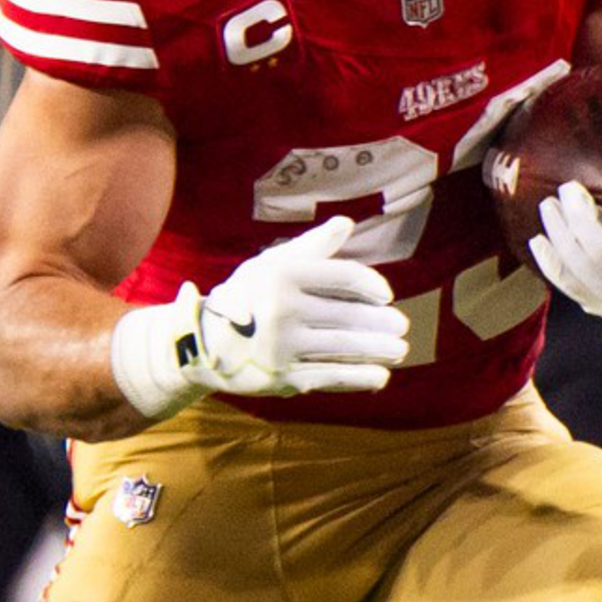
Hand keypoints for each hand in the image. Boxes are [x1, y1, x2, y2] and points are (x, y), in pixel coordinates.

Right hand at [109, 217, 414, 417]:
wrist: (200, 342)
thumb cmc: (246, 296)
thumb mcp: (270, 265)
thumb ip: (311, 247)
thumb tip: (347, 224)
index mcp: (282, 275)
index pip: (343, 277)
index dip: (372, 286)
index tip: (386, 295)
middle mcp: (282, 309)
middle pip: (349, 314)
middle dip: (381, 323)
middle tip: (401, 326)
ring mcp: (282, 346)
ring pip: (345, 347)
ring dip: (379, 350)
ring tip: (400, 350)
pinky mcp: (282, 377)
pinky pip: (332, 376)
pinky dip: (361, 377)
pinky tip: (381, 375)